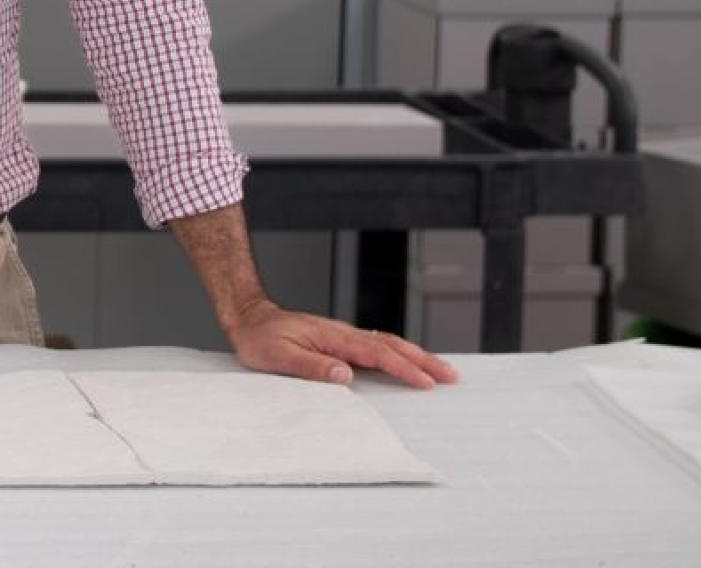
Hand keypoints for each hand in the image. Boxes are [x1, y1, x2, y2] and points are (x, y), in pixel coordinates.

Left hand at [224, 298, 460, 389]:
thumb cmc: (261, 339)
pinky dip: (399, 352)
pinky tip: (407, 360)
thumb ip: (311, 366)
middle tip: (451, 375)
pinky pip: (377, 345)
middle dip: (423, 360)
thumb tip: (346, 376)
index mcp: (333, 337)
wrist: (249, 318)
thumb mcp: (278, 356)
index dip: (404, 368)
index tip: (426, 381)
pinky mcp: (340, 341)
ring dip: (416, 355)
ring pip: (388, 343)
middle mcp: (343, 334)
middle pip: (392, 345)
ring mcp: (343, 336)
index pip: (377, 354)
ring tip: (441, 369)